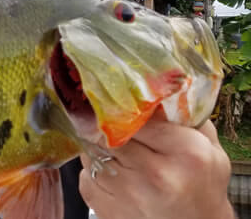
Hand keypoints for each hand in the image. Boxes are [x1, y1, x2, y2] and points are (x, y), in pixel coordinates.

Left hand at [79, 114, 233, 218]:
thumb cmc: (202, 188)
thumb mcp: (209, 148)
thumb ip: (184, 116)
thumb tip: (154, 88)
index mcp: (185, 152)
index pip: (135, 113)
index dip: (122, 105)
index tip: (118, 100)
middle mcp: (154, 172)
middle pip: (108, 130)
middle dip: (105, 122)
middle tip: (108, 120)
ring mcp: (126, 192)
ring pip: (91, 149)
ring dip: (99, 145)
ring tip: (117, 149)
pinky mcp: (103, 205)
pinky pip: (85, 172)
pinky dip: (94, 168)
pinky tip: (115, 171)